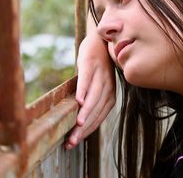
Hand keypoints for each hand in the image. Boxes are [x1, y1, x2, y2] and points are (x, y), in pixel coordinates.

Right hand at [65, 32, 115, 148]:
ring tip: (76, 125)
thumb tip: (80, 119)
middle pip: (97, 109)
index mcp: (110, 93)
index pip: (101, 115)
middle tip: (71, 141)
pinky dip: (83, 89)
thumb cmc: (98, 66)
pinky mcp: (90, 63)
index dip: (89, 130)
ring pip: (94, 96)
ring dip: (85, 112)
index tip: (75, 142)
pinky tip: (77, 100)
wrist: (101, 39)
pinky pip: (87, 78)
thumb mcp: (99, 83)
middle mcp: (107, 85)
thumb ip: (94, 99)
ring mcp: (99, 73)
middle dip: (84, 127)